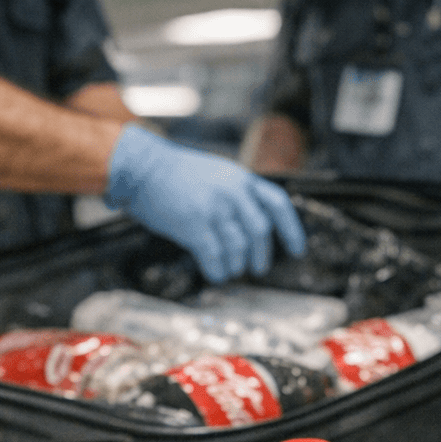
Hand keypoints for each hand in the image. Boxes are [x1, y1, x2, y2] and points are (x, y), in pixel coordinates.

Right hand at [106, 124, 305, 281]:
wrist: (142, 167)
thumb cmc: (175, 173)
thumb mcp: (217, 173)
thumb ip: (237, 194)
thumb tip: (254, 226)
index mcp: (241, 179)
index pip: (278, 204)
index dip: (291, 230)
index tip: (297, 250)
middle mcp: (232, 192)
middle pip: (259, 231)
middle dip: (261, 255)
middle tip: (257, 268)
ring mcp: (214, 208)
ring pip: (238, 247)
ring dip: (236, 264)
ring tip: (231, 270)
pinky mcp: (194, 224)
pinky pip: (214, 256)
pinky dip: (218, 270)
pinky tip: (215, 274)